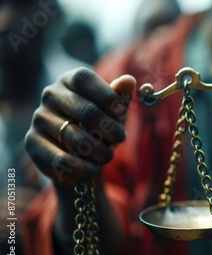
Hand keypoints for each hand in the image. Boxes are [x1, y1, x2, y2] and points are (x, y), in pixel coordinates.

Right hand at [25, 67, 135, 186]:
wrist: (78, 153)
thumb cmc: (100, 125)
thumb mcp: (114, 110)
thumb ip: (121, 96)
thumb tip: (128, 81)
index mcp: (70, 79)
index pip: (86, 80)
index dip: (108, 98)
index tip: (121, 113)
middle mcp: (50, 95)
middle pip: (87, 111)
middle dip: (111, 130)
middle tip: (120, 139)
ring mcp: (39, 118)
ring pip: (77, 139)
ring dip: (100, 152)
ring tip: (106, 155)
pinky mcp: (32, 143)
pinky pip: (62, 160)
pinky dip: (83, 168)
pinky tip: (91, 168)